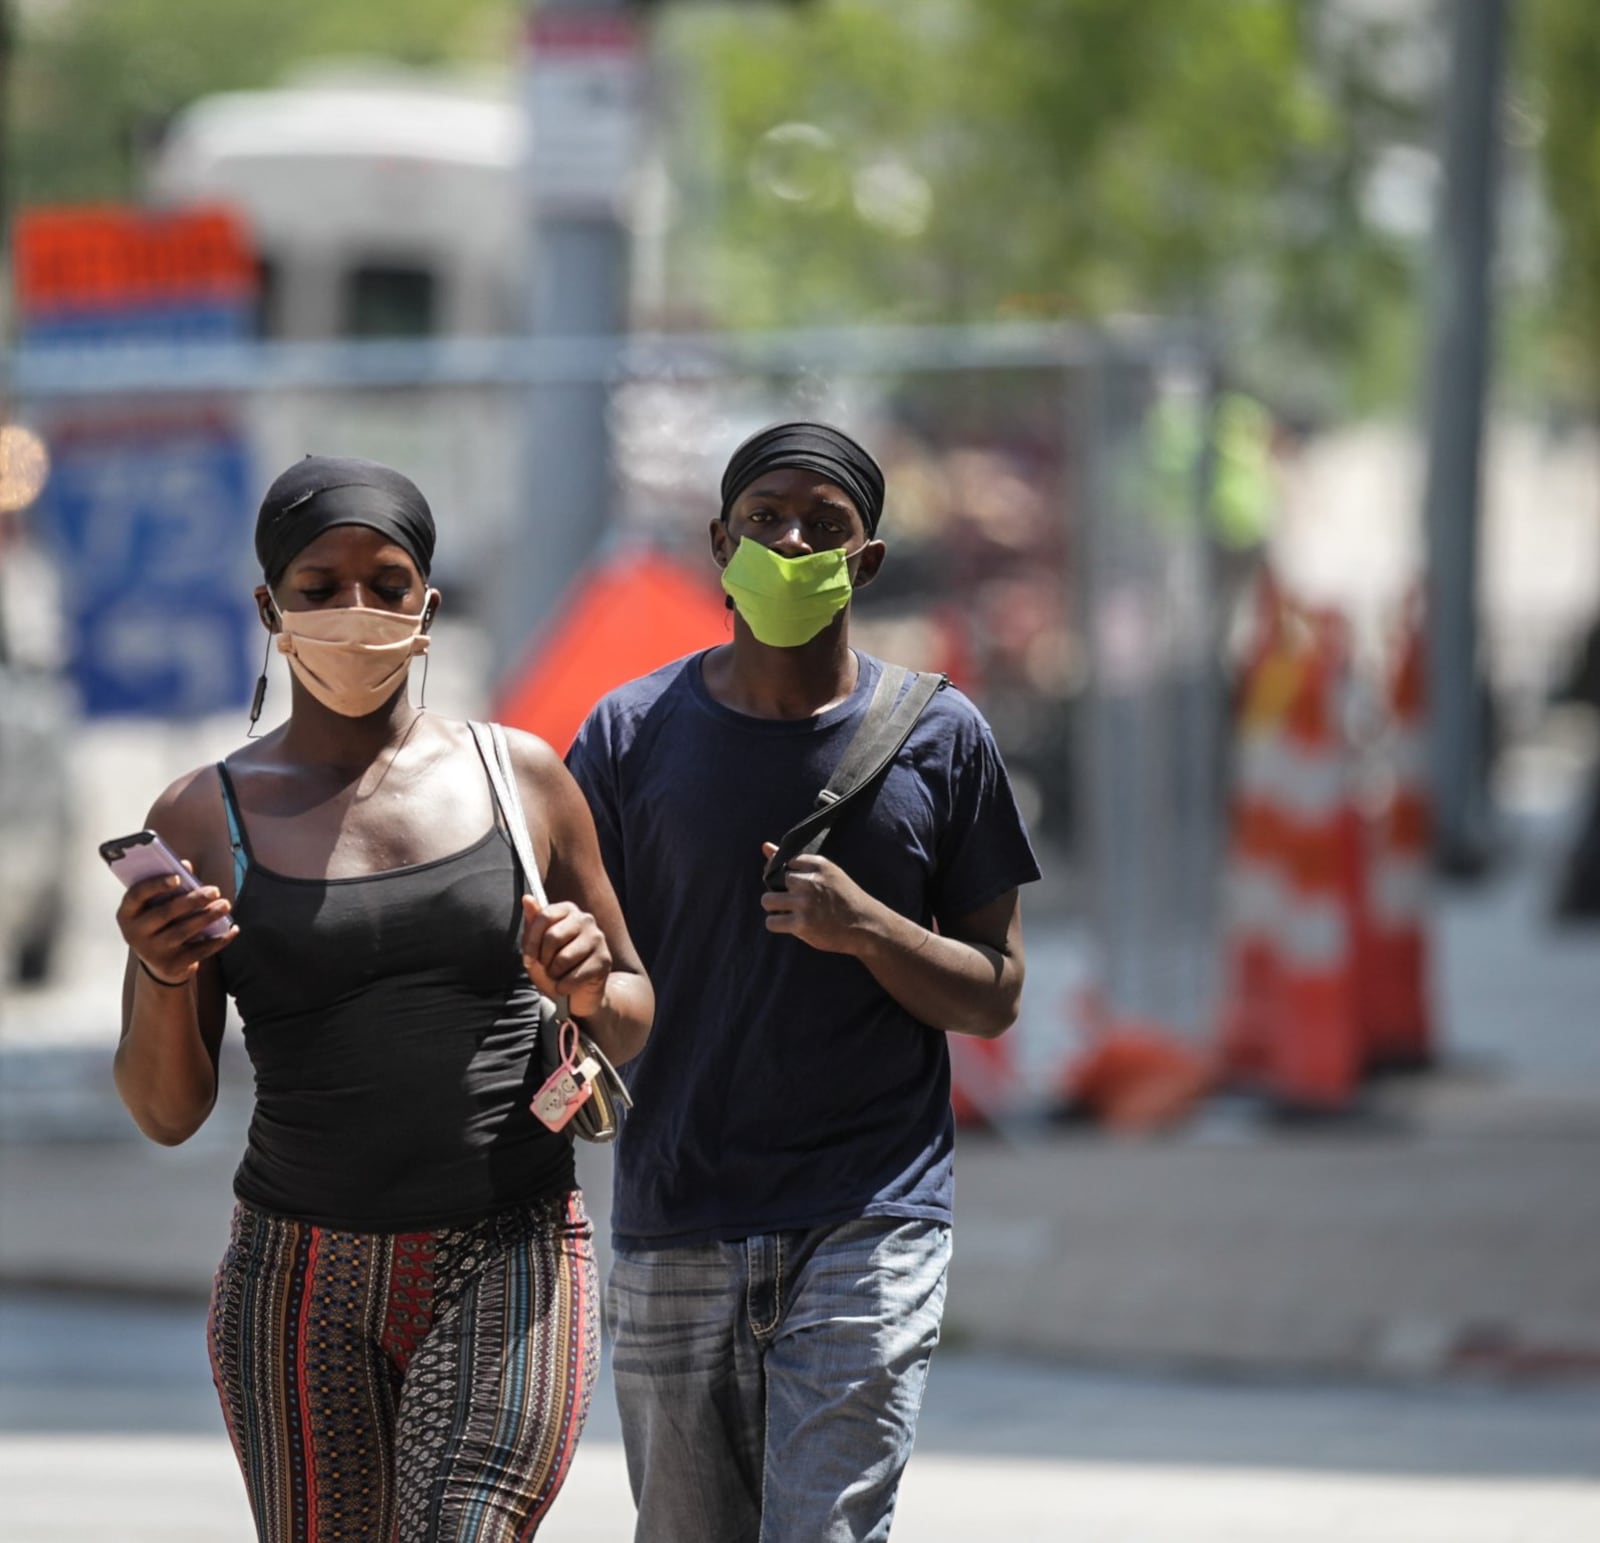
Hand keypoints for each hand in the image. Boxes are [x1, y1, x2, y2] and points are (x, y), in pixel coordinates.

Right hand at [116, 864, 236, 984]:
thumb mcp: (158, 905)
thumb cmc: (161, 923)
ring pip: (182, 931)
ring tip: (225, 905)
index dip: (156, 885)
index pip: (137, 895)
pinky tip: (232, 929)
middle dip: (192, 900)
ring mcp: (152, 951)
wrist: (160, 963)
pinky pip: (198, 951)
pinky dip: (218, 940)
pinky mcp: (171, 965)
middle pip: (165, 913)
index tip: (178, 878)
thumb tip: (186, 865)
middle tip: (215, 890)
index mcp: (127, 913)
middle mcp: (135, 933)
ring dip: (207, 917)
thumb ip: (171, 885)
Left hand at [521, 896, 610, 1018]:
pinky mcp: (604, 960)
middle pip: (553, 936)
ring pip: (564, 958)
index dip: (531, 942)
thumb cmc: (554, 967)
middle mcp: (586, 919)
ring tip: (559, 976)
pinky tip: (567, 986)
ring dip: (555, 974)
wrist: (576, 995)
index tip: (528, 958)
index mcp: (568, 910)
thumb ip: (532, 924)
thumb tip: (527, 898)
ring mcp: (598, 938)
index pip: (544, 916)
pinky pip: (575, 975)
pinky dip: (564, 986)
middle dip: (544, 959)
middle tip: (547, 968)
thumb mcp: (536, 947)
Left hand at [759, 843, 876, 953]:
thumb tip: (765, 846)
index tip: (796, 885)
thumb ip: (795, 860)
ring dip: (774, 908)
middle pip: (773, 880)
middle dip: (780, 891)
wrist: (866, 924)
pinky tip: (790, 924)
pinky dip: (777, 924)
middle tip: (793, 901)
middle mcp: (810, 881)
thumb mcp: (826, 873)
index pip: (785, 862)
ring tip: (788, 912)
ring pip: (767, 901)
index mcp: (819, 864)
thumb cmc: (844, 897)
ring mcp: (805, 903)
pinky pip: (772, 922)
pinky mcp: (802, 925)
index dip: (785, 875)